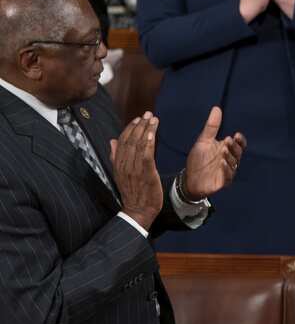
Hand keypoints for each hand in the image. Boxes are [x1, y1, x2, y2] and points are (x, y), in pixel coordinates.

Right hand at [111, 112, 163, 229]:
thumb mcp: (121, 173)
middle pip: (130, 140)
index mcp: (118, 163)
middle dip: (139, 125)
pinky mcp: (145, 174)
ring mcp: (133, 169)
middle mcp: (124, 164)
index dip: (130, 128)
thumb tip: (112, 140)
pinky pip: (145, 156)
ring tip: (153, 119)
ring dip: (146, 130)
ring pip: (138, 145)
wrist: (138, 210)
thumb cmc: (133, 192)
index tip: (137, 118)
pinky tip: (152, 133)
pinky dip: (148, 143)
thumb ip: (116, 156)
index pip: (122, 141)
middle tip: (148, 113)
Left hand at [183, 106, 246, 199]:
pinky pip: (228, 175)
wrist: (189, 178)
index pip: (239, 144)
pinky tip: (222, 163)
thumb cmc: (198, 159)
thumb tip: (217, 108)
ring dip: (230, 157)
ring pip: (234, 163)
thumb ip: (211, 126)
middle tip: (228, 140)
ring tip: (223, 151)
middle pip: (238, 153)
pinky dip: (226, 169)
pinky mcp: (223, 181)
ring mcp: (227, 171)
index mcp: (227, 149)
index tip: (236, 135)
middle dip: (234, 147)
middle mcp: (230, 160)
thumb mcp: (203, 141)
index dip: (240, 140)